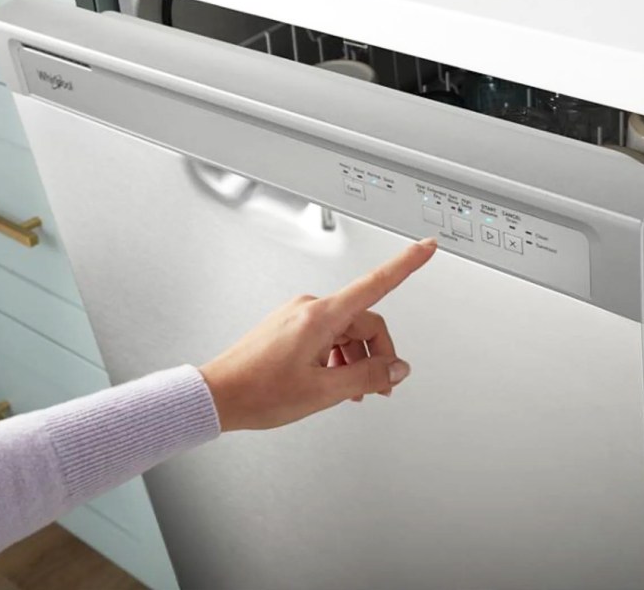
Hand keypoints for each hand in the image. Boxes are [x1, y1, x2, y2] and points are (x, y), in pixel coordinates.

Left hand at [199, 238, 437, 430]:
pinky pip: (328, 333)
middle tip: (379, 387)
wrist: (217, 395)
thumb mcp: (324, 391)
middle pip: (365, 320)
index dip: (406, 264)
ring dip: (356, 358)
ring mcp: (298, 314)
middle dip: (378, 353)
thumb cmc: (258, 392)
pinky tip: (334, 381)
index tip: (426, 248)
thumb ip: (367, 377)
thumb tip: (396, 369)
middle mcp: (310, 307)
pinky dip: (338, 355)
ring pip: (347, 330)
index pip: (376, 282)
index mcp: (321, 315)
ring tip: (350, 391)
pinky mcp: (290, 325)